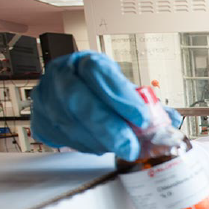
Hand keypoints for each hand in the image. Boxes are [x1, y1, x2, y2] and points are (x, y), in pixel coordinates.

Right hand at [31, 51, 151, 160]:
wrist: (74, 89)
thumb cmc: (101, 89)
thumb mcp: (125, 88)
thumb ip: (147, 105)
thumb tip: (169, 124)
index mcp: (86, 62)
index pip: (100, 75)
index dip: (122, 98)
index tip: (142, 118)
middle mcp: (61, 75)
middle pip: (79, 101)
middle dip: (109, 128)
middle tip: (131, 147)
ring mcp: (46, 97)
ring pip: (68, 123)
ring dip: (98, 141)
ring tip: (118, 146)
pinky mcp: (39, 119)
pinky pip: (60, 138)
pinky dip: (84, 145)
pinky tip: (98, 144)